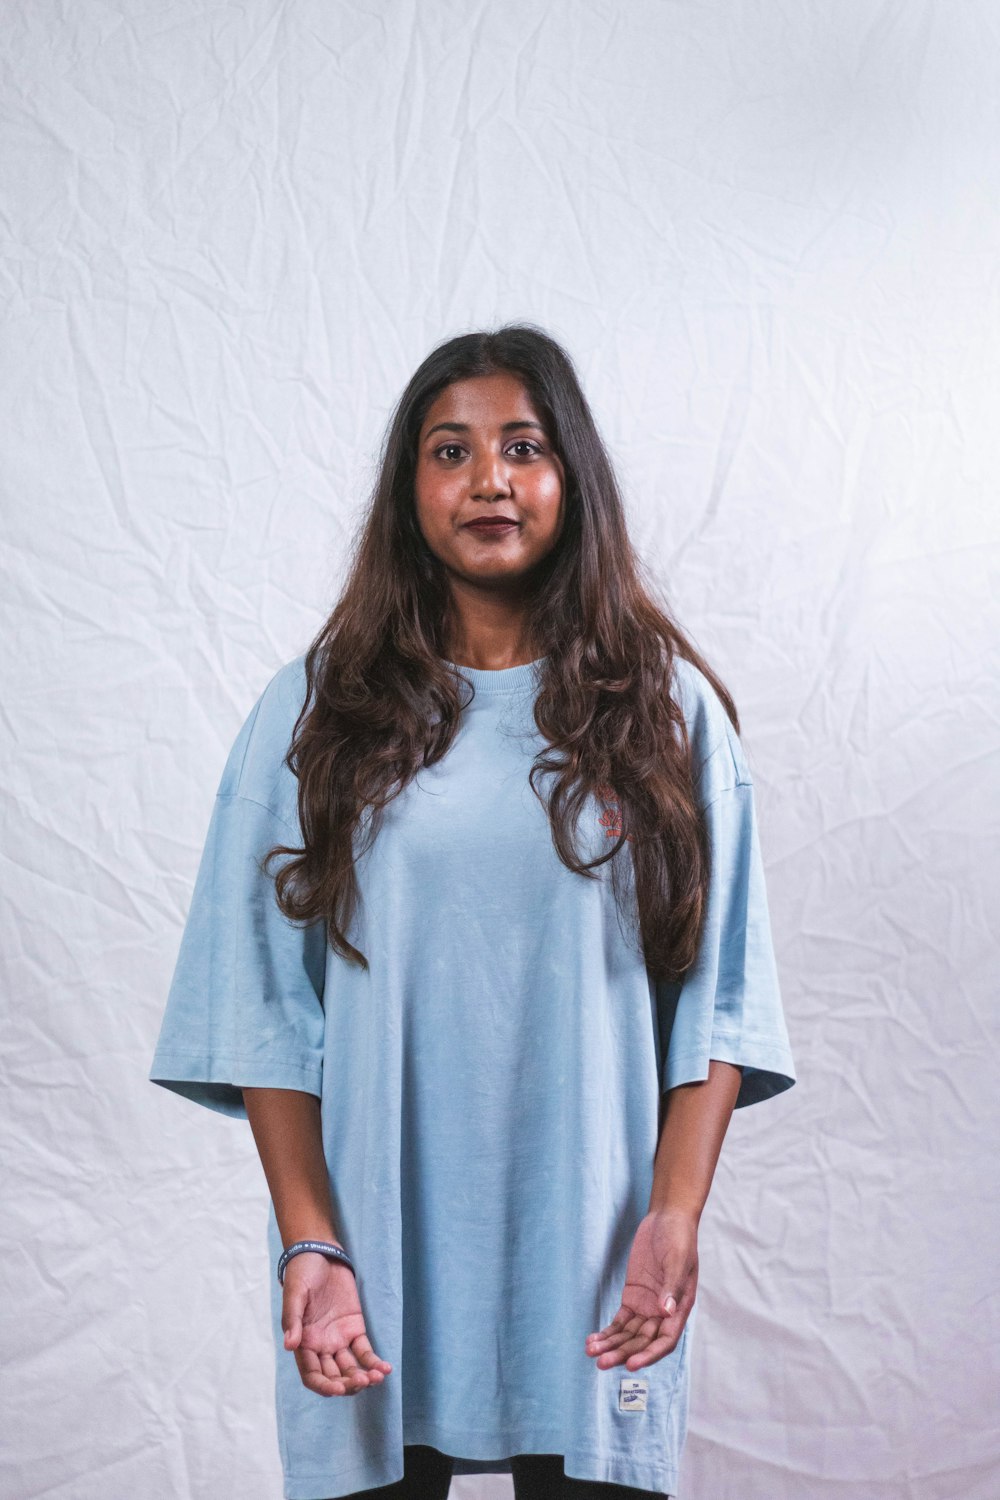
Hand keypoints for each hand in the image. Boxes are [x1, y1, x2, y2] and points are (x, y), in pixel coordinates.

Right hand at [281, 1252, 392, 1396]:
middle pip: (334, 1376)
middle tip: (362, 1381)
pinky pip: (364, 1351)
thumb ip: (292, 1319)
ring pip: (350, 1367)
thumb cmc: (302, 1273)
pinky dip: (373, 1361)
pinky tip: (385, 1369)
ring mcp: (338, 1339)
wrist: (321, 1253)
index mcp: (303, 1343)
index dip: (324, 1386)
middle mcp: (321, 1346)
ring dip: (363, 1376)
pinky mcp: (354, 1328)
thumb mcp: (294, 1293)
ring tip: (377, 1377)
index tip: (338, 1389)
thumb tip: (290, 1345)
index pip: (312, 1375)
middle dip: (347, 1384)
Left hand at [585, 1208, 697, 1371]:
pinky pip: (619, 1321)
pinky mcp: (632, 1297)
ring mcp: (646, 1306)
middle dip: (622, 1353)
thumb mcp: (678, 1259)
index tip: (631, 1364)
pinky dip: (607, 1331)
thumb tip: (666, 1311)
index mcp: (680, 1309)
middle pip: (641, 1342)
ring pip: (628, 1335)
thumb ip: (672, 1286)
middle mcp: (663, 1313)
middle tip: (601, 1362)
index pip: (664, 1341)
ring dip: (611, 1345)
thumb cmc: (679, 1238)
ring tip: (591, 1353)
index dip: (649, 1355)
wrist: (667, 1219)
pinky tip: (593, 1340)